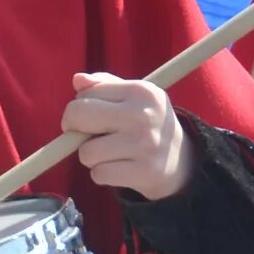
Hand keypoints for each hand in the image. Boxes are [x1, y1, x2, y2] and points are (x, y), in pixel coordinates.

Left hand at [66, 73, 192, 200]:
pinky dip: (102, 173)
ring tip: (110, 152)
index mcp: (140, 90)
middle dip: (72, 128)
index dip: (77, 107)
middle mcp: (143, 115)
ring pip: (86, 152)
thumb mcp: (133, 97)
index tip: (85, 117)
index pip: (85, 94)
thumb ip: (103, 85)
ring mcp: (144, 145)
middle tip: (81, 135)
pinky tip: (119, 167)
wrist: (181, 160)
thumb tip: (78, 80)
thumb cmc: (146, 123)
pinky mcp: (143, 172)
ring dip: (91, 156)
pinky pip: (98, 174)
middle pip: (78, 116)